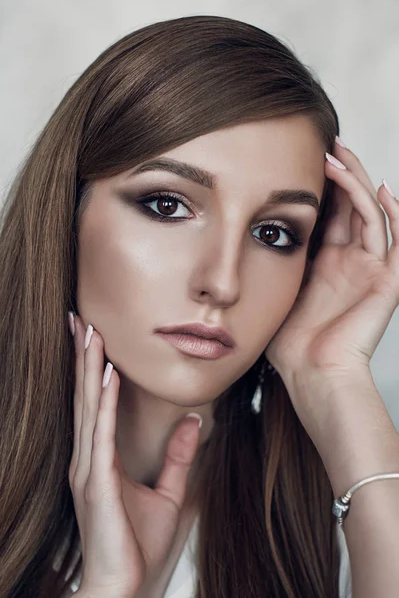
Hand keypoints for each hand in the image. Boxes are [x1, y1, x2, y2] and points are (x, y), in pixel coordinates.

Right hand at [68, 315, 201, 596]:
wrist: (123, 588)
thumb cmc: (136, 547)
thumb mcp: (166, 493)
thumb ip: (178, 457)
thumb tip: (196, 422)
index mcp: (99, 459)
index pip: (93, 404)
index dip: (91, 369)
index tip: (91, 337)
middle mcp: (87, 458)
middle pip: (85, 397)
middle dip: (84, 356)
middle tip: (80, 320)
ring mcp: (88, 469)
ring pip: (88, 407)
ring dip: (90, 368)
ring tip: (91, 334)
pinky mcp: (97, 482)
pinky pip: (101, 434)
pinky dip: (103, 403)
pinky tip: (107, 377)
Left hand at [264, 142, 398, 408]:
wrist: (311, 374)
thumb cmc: (289, 342)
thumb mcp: (276, 291)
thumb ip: (274, 263)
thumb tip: (249, 233)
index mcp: (325, 264)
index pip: (329, 213)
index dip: (321, 186)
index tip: (302, 158)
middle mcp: (350, 262)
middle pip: (351, 206)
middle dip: (341, 174)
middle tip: (325, 144)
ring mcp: (370, 269)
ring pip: (371, 214)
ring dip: (358, 183)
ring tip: (340, 156)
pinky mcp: (387, 282)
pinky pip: (397, 241)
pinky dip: (397, 214)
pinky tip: (384, 189)